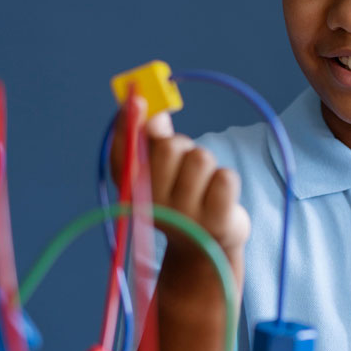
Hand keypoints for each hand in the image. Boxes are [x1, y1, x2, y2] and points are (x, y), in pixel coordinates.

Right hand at [110, 98, 250, 292]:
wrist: (207, 251)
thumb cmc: (182, 199)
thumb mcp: (162, 173)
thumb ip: (152, 140)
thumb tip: (152, 111)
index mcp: (134, 192)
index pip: (123, 155)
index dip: (129, 124)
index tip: (138, 99)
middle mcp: (154, 208)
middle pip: (171, 147)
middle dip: (183, 144)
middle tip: (186, 162)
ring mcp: (186, 218)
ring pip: (201, 158)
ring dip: (207, 163)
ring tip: (204, 183)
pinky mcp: (216, 224)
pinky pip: (226, 177)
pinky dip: (226, 179)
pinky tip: (220, 196)